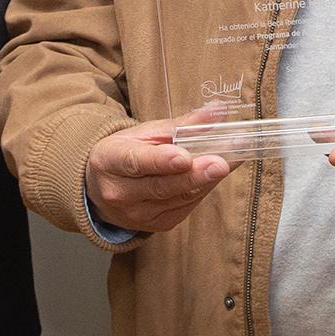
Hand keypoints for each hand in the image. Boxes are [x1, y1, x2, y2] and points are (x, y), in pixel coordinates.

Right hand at [85, 109, 231, 233]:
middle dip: (194, 175)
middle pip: (161, 186)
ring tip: (230, 162)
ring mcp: (137, 214)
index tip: (184, 157)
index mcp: (109, 161)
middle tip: (220, 164)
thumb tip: (217, 110)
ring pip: (179, 198)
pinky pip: (186, 206)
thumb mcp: (144, 133)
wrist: (104, 187)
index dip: (161, 161)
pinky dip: (204, 189)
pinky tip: (215, 175)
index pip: (136, 162)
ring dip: (207, 180)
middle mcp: (119, 192)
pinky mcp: (157, 225)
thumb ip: (181, 124)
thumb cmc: (126, 152)